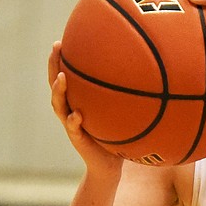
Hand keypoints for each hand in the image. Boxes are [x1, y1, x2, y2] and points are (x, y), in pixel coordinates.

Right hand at [47, 42, 122, 172]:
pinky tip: (77, 115)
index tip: (62, 40)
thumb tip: (151, 74)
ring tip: (62, 78)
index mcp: (79, 102)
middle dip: (54, 65)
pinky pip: (74, 129)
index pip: (68, 76)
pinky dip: (74, 122)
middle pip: (57, 85)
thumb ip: (127, 97)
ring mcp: (71, 125)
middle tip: (56, 47)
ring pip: (59, 105)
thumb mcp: (121, 113)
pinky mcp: (78, 140)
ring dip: (59, 91)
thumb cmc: (117, 137)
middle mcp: (71, 110)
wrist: (109, 166)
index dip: (62, 60)